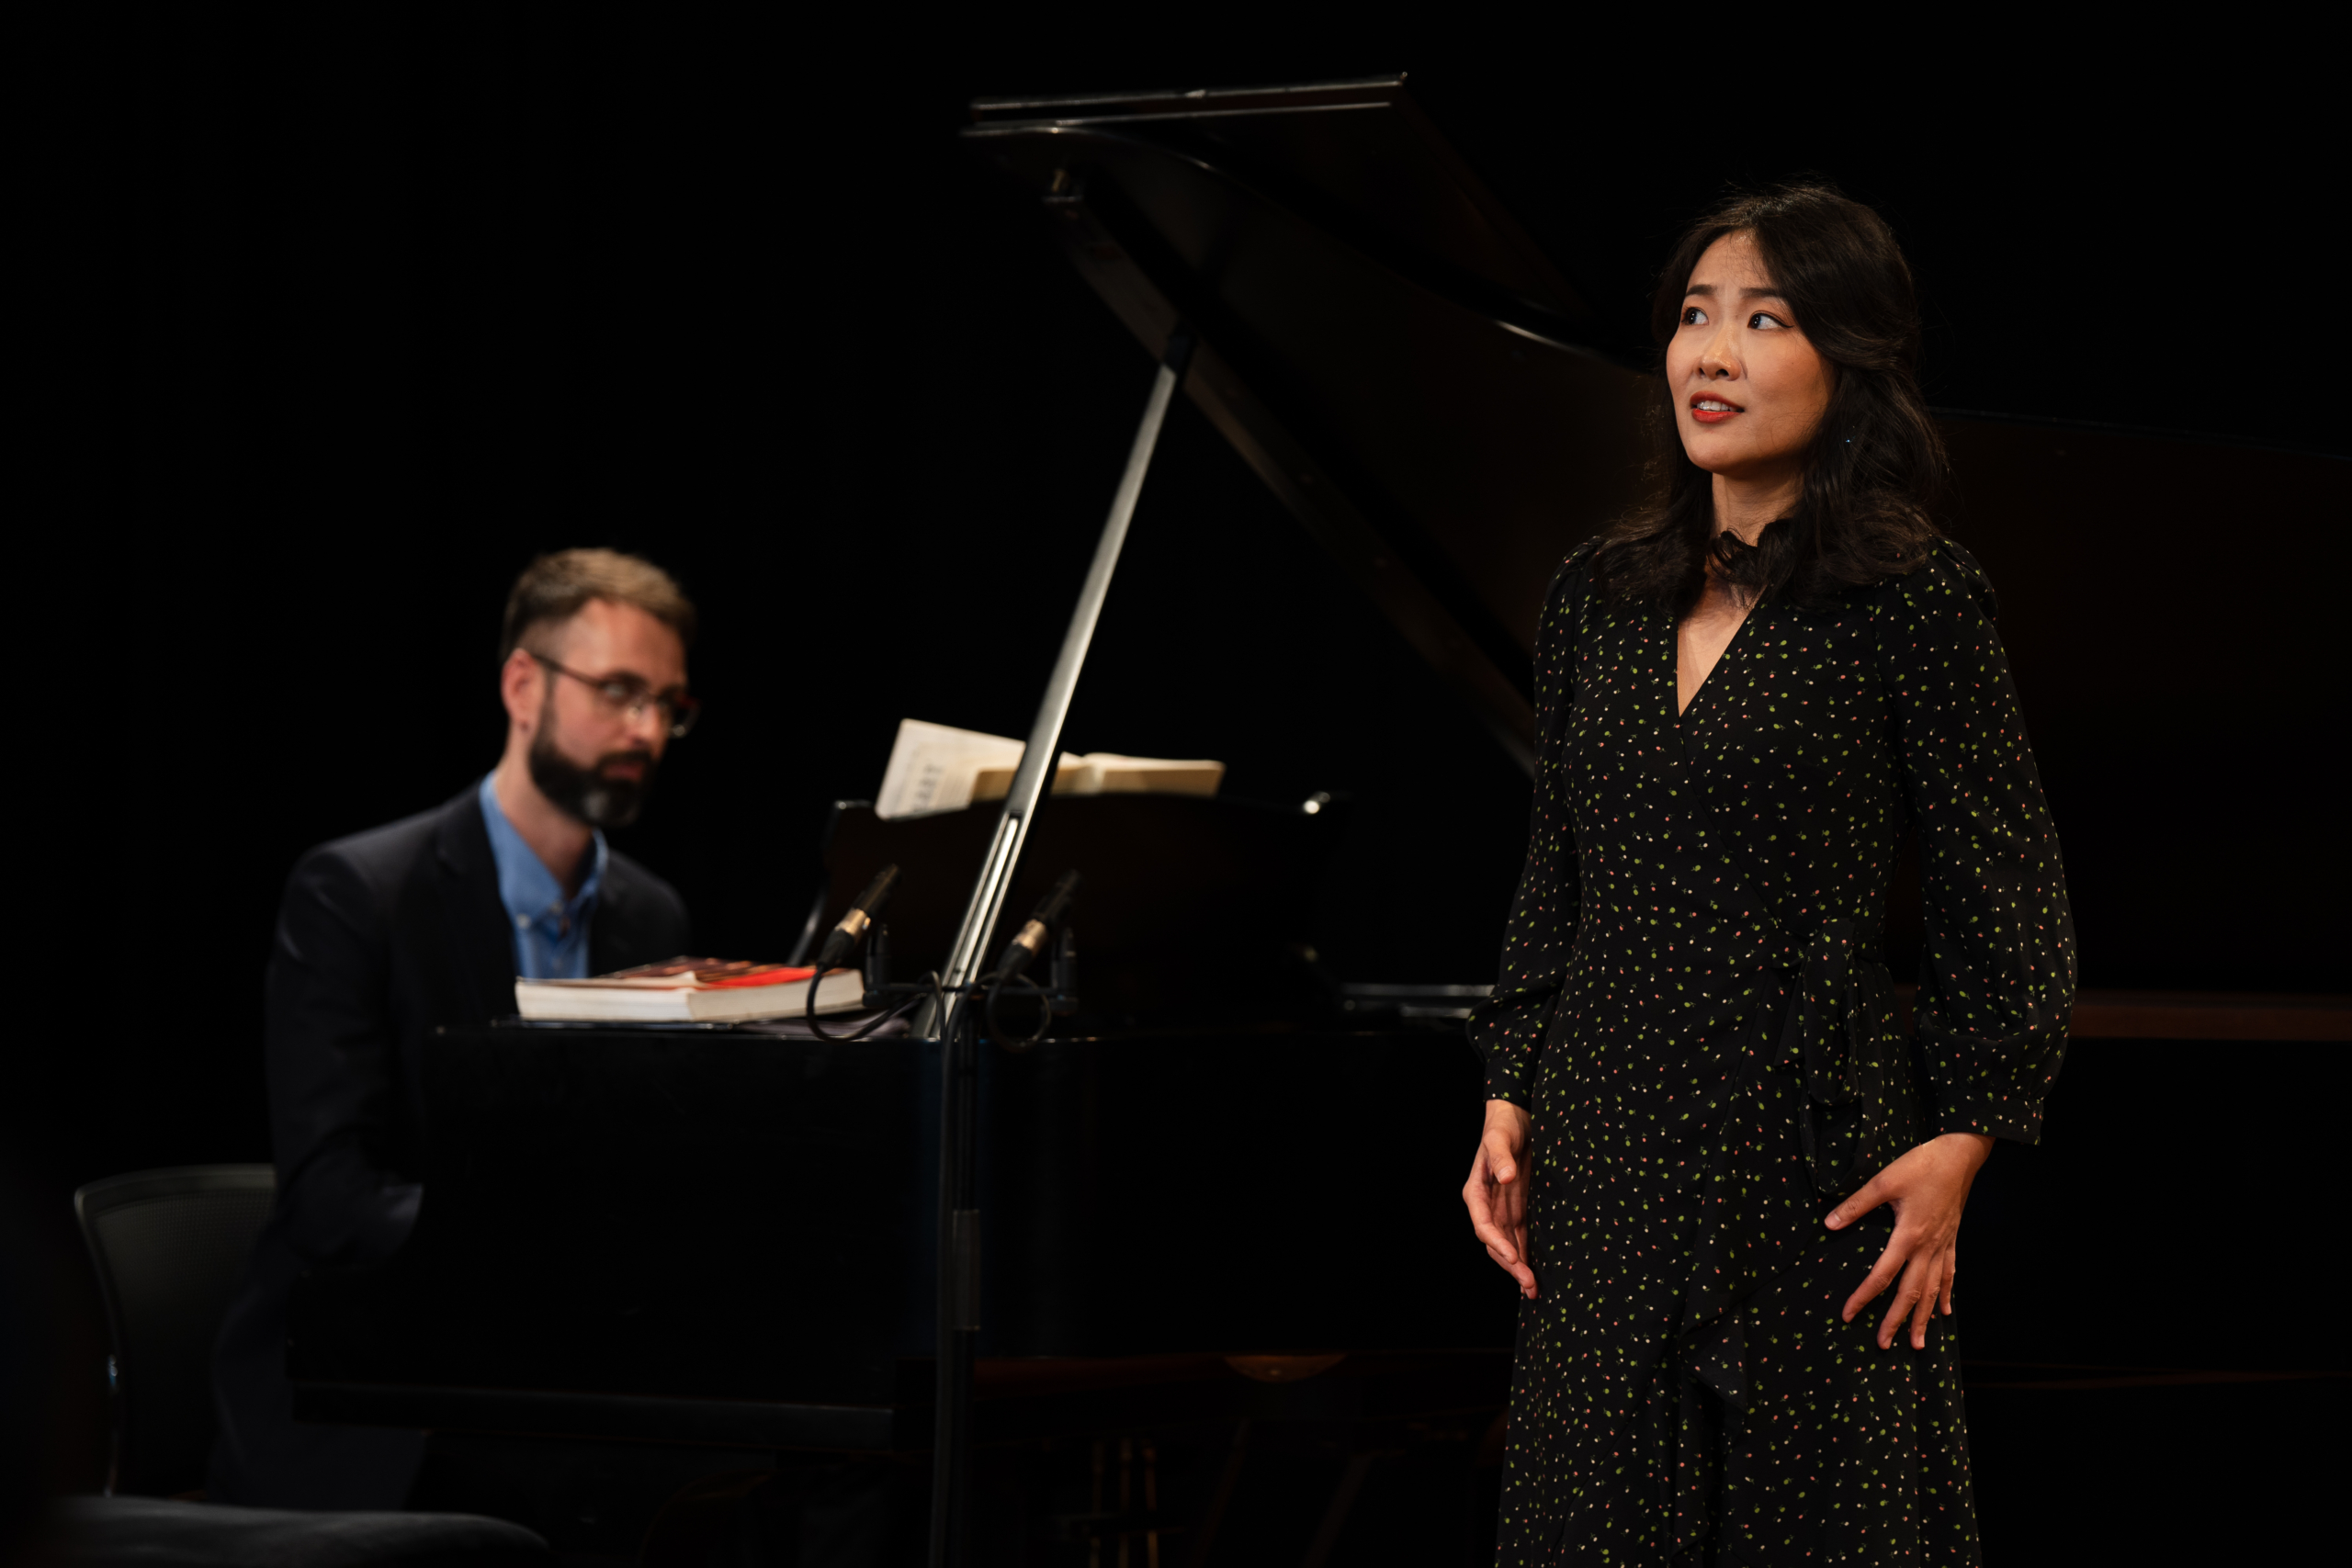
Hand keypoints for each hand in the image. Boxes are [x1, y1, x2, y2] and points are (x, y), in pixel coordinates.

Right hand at [1463, 1099, 1536, 1298]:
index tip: (1515, 1258)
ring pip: (1506, 1247)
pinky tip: (1536, 1274)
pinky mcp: (1517, 1211)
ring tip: (1533, 1290)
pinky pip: (1519, 1239)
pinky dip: (1526, 1257)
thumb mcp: (1500, 1138)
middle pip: (1494, 1243)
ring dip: (1518, 1268)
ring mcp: (1502, 1211)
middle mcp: (1486, 1206)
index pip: (1483, 1225)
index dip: (1497, 1243)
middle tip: (1529, 1284)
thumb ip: (1501, 1157)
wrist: (1515, 1119)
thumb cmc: (1503, 1127)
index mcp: (1476, 1192)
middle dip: (1511, 1265)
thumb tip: (1506, 1176)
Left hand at [1826, 1132, 1994, 1349]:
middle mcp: (1928, 1247)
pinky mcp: (1952, 1240)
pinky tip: (1945, 1312)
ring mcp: (1943, 1246)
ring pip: (1933, 1291)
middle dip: (1896, 1321)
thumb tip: (1830, 1224)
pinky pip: (1950, 1275)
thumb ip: (1856, 1204)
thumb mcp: (1884, 1181)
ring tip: (1917, 1344)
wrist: (1959, 1156)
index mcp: (1908, 1235)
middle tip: (1883, 1345)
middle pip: (1911, 1293)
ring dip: (1924, 1318)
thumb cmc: (1921, 1165)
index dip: (1864, 1297)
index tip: (1849, 1315)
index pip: (1882, 1275)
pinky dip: (1946, 1295)